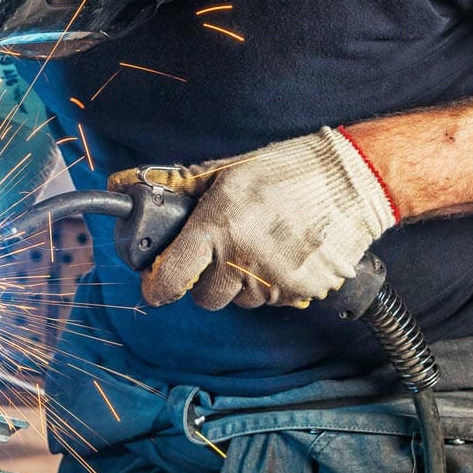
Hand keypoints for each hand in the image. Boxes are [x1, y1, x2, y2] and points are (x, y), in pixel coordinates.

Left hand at [108, 126, 397, 309]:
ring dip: (242, 283)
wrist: (354, 180)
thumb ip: (175, 186)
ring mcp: (275, 278)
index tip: (156, 286)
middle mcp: (243, 257)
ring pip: (241, 302)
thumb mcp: (226, 170)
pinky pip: (274, 302)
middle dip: (207, 281)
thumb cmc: (287, 170)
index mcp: (217, 225)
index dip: (159, 287)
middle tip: (220, 255)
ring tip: (260, 248)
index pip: (172, 277)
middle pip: (206, 298)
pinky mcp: (303, 290)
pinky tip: (285, 255)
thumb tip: (119, 184)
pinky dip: (274, 286)